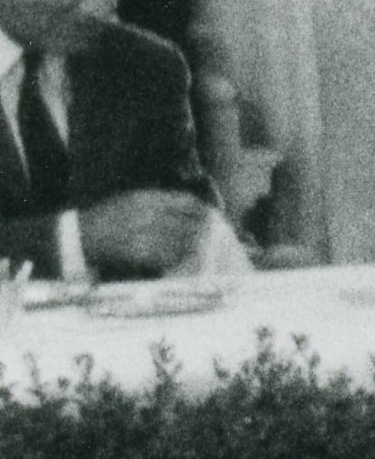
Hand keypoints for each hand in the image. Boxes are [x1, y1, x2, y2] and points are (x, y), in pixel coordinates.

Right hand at [79, 189, 214, 278]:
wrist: (78, 238)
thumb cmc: (107, 219)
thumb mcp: (131, 201)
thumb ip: (159, 203)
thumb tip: (192, 208)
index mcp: (146, 198)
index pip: (187, 202)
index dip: (204, 210)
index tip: (212, 217)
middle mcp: (147, 213)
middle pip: (189, 222)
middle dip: (202, 231)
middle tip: (211, 239)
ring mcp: (144, 232)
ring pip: (183, 240)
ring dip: (191, 247)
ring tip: (194, 251)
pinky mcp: (140, 252)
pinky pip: (169, 256)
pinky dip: (176, 259)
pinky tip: (175, 260)